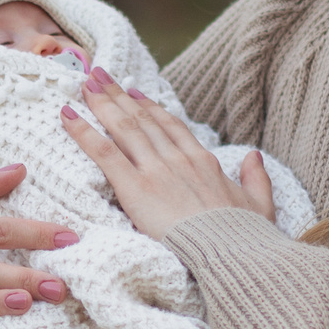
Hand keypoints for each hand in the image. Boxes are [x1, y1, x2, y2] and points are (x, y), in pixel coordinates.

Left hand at [60, 68, 276, 238]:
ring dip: (101, 103)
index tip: (134, 93)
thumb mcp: (260, 205)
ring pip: (123, 127)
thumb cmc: (245, 237)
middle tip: (98, 75)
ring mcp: (155, 170)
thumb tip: (254, 156)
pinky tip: (67, 114)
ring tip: (84, 83)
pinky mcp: (135, 188)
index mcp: (203, 162)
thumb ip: (256, 178)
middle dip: (118, 95)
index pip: (171, 127)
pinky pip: (104, 152)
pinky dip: (84, 131)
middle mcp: (177, 159)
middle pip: (142, 119)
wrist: (231, 253)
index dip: (150, 108)